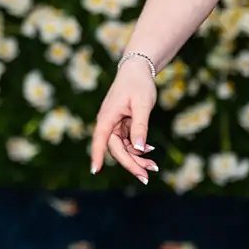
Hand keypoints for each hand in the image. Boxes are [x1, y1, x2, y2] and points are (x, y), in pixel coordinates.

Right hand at [89, 58, 158, 183]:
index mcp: (107, 117)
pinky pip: (127, 142)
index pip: (100, 139)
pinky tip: (149, 151)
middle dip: (130, 164)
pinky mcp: (120, 125)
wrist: (137, 70)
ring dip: (136, 158)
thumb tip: (140, 148)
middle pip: (116, 149)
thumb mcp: (142, 105)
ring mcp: (114, 125)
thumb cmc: (138, 84)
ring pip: (122, 148)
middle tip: (146, 178)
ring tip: (153, 167)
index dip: (96, 155)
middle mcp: (107, 123)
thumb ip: (140, 127)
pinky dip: (138, 148)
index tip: (95, 171)